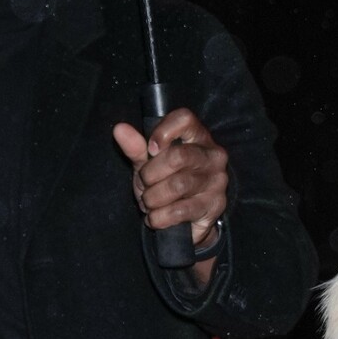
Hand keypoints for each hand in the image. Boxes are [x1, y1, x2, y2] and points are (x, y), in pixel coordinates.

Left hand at [111, 108, 228, 255]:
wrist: (187, 219)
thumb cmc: (167, 181)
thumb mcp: (148, 163)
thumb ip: (136, 147)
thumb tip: (120, 129)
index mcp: (197, 136)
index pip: (184, 119)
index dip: (162, 132)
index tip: (150, 150)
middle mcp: (212, 156)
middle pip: (178, 156)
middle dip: (151, 173)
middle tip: (145, 183)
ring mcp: (217, 181)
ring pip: (178, 185)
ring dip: (153, 197)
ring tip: (148, 202)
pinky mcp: (215, 206)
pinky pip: (181, 210)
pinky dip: (160, 216)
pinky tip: (155, 217)